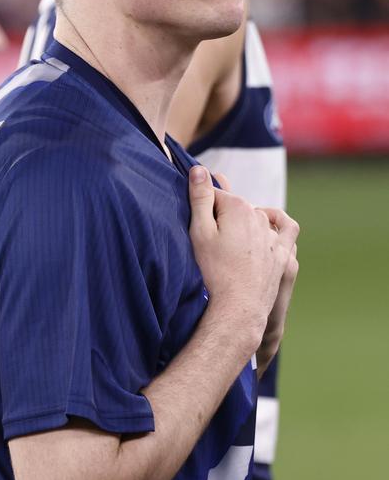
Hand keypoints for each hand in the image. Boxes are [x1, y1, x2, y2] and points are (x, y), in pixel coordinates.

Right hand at [188, 166, 299, 362]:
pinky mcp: (284, 255)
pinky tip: (267, 228)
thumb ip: (200, 198)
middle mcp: (260, 217)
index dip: (201, 207)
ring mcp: (275, 236)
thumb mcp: (199, 232)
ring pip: (258, 217)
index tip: (193, 222)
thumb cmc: (212, 272)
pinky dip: (278, 225)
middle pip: (236, 206)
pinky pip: (287, 230)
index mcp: (238, 207)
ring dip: (244, 221)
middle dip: (221, 215)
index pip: (215, 195)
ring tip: (229, 239)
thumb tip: (199, 169)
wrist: (238, 310)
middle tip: (206, 238)